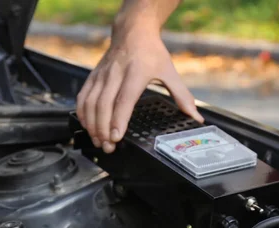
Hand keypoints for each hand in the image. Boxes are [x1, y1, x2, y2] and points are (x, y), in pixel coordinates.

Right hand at [76, 17, 202, 152]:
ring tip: (98, 141)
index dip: (118, 119)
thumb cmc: (152, 52)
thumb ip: (182, 97)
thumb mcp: (170, 72)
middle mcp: (115, 74)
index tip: (115, 136)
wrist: (133, 30)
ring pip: (90, 102)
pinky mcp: (93, 76)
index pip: (124, 100)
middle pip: (103, 105)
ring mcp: (102, 75)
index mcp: (136, 73)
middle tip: (108, 146)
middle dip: (103, 128)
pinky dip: (83, 114)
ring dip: (91, 124)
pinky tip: (88, 126)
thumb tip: (196, 117)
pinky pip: (83, 97)